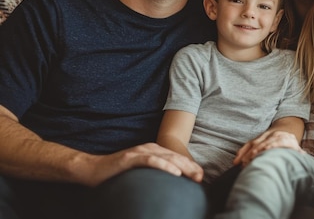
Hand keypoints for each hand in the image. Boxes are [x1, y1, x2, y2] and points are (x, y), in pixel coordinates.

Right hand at [81, 143, 203, 186]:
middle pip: (175, 156)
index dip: (191, 166)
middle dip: (190, 166)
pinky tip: (174, 172)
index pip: (177, 157)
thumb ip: (154, 173)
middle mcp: (149, 148)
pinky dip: (164, 165)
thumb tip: (170, 184)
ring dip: (182, 166)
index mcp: (154, 150)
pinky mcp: (131, 158)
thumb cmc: (117, 173)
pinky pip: (151, 161)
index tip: (202, 177)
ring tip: (194, 175)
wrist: (92, 169)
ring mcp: (140, 152)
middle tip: (202, 177)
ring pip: (166, 157)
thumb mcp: (140, 172)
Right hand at [233, 130, 300, 166]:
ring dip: (246, 154)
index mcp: (282, 138)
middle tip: (247, 164)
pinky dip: (242, 151)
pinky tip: (237, 159)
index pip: (273, 143)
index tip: (260, 157)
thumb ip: (297, 152)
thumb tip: (302, 156)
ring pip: (253, 144)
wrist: (286, 128)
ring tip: (240, 164)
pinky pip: (248, 144)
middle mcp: (272, 135)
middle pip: (261, 144)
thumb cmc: (291, 143)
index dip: (266, 149)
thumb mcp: (296, 147)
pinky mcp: (257, 138)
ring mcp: (263, 136)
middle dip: (253, 154)